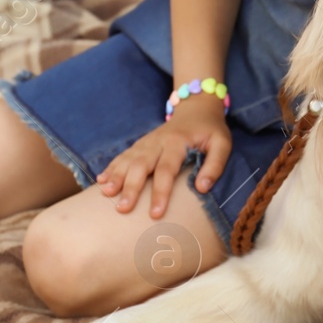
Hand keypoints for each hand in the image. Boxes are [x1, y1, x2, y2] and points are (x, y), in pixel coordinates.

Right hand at [95, 93, 230, 218]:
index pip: (166, 170)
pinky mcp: (141, 144)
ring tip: (105, 194)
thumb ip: (215, 165)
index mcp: (178, 142)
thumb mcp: (222, 143)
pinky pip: (123, 155)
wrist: (197, 108)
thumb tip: (202, 188)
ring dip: (115, 176)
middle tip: (122, 208)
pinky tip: (100, 181)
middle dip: (130, 187)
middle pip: (141, 165)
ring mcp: (147, 142)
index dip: (160, 192)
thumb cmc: (211, 131)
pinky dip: (111, 168)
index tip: (155, 214)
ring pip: (128, 159)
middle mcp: (158, 141)